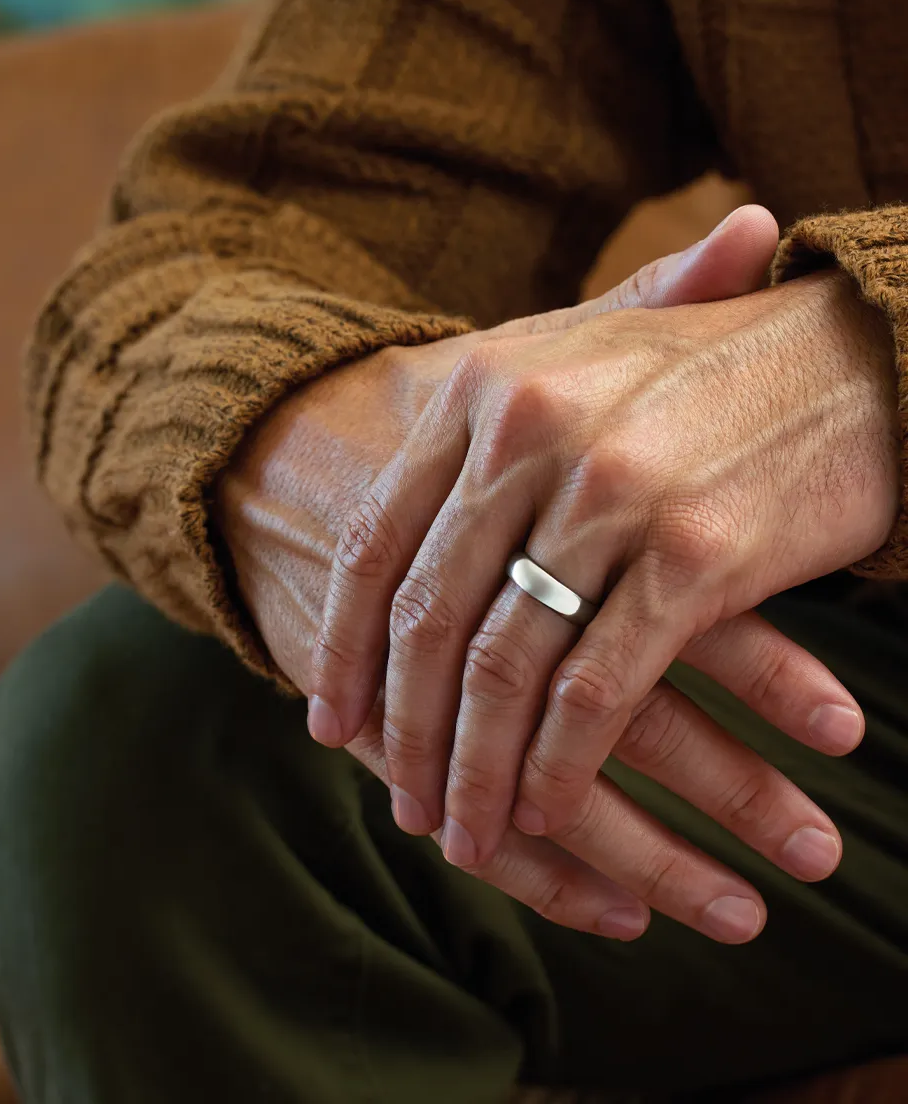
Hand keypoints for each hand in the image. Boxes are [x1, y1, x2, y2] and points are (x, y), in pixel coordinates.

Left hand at [307, 210, 898, 943]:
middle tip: (404, 804)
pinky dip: (559, 766)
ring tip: (464, 833)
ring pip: (505, 668)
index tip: (331, 724)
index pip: (376, 545)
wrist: (862, 352)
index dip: (344, 648)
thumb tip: (383, 554)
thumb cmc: (702, 375)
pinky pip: (594, 691)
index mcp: (481, 387)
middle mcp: (530, 432)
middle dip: (408, 732)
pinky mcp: (695, 556)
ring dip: (477, 771)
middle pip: (431, 619)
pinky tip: (544, 810)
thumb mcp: (571, 370)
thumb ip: (481, 443)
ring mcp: (611, 493)